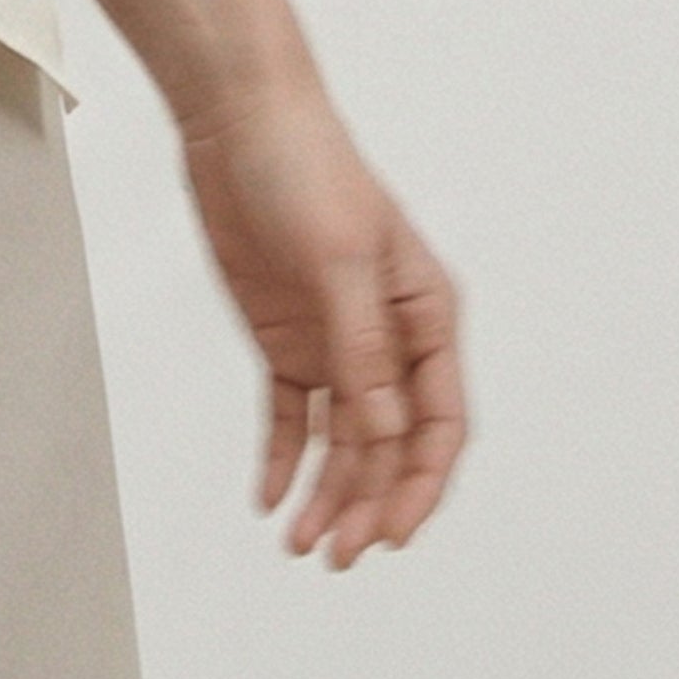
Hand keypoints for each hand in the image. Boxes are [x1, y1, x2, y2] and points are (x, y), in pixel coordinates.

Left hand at [178, 81, 465, 565]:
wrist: (239, 124)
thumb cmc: (308, 169)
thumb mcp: (341, 259)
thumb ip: (362, 346)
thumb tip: (381, 428)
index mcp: (427, 316)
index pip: (439, 421)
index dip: (421, 483)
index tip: (394, 534)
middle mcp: (389, 339)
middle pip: (391, 443)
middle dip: (370, 503)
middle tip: (338, 554)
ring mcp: (336, 342)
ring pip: (344, 440)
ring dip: (330, 493)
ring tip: (303, 544)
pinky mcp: (287, 339)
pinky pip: (294, 415)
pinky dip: (286, 458)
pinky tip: (271, 499)